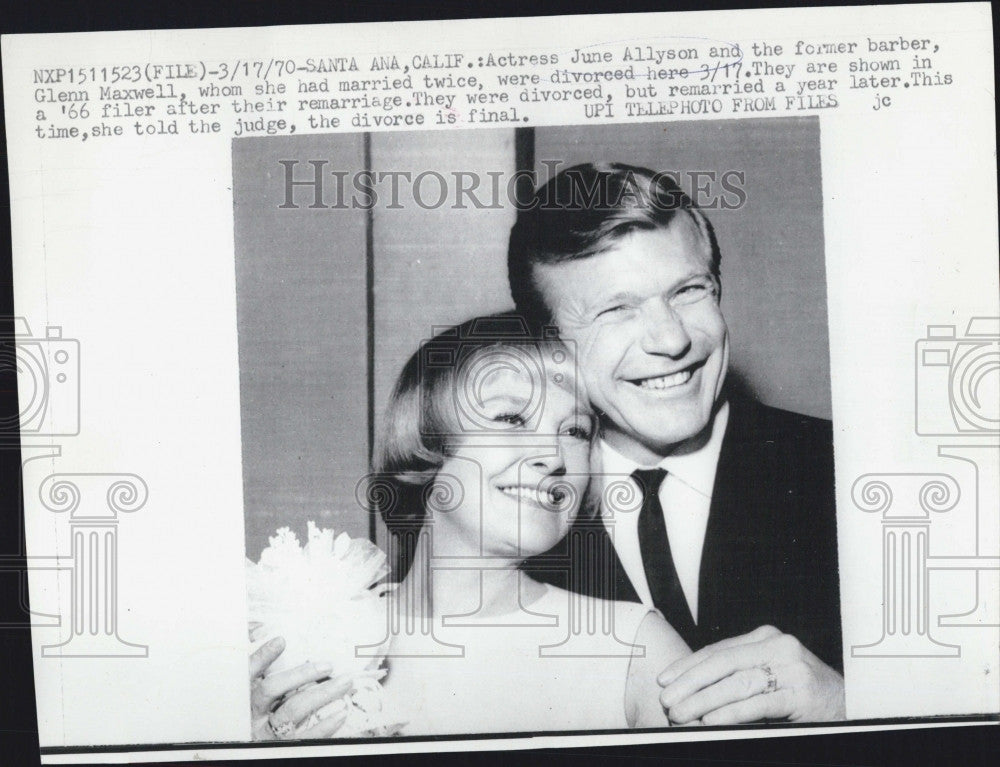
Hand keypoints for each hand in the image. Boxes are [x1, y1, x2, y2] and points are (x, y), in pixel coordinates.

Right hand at [249, 623, 352, 739]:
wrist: (252, 753)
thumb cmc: (261, 722)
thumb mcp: (257, 700)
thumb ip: (263, 675)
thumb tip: (280, 641)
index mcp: (246, 699)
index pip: (249, 674)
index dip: (262, 657)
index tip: (281, 641)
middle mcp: (253, 715)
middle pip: (272, 689)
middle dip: (302, 673)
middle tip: (329, 665)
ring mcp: (267, 733)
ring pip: (293, 710)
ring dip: (322, 694)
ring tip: (344, 682)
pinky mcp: (283, 748)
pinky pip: (305, 737)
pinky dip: (325, 726)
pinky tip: (341, 713)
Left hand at [657, 625, 844, 724]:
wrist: (851, 704)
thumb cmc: (803, 694)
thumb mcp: (770, 675)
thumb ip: (739, 675)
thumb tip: (692, 692)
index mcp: (765, 637)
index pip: (717, 650)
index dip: (688, 665)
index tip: (664, 680)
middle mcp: (778, 646)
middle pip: (722, 663)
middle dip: (689, 682)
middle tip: (666, 699)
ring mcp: (791, 668)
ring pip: (736, 683)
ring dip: (703, 700)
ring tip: (681, 713)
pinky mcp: (800, 693)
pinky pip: (757, 703)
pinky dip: (730, 713)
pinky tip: (711, 721)